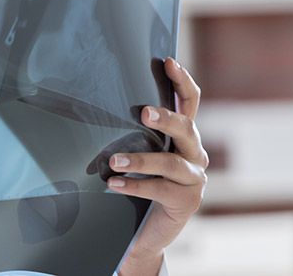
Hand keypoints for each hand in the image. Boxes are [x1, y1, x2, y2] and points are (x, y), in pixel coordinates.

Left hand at [110, 57, 208, 274]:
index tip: (168, 62)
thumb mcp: (136, 153)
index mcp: (184, 137)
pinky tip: (113, 184)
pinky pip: (160, 190)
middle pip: (186, 129)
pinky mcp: (186, 202)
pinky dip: (134, 186)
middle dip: (166, 119)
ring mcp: (194, 179)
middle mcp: (194, 154)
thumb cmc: (136, 184)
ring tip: (114, 161)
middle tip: (144, 112)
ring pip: (171, 163)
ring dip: (140, 160)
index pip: (189, 103)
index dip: (182, 82)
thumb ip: (130, 132)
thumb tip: (97, 101)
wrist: (144, 231)